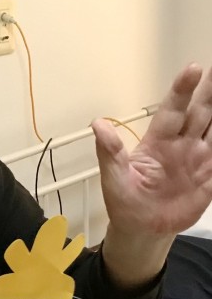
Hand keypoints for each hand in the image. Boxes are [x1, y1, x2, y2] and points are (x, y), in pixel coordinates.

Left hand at [92, 63, 211, 236]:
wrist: (142, 230)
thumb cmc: (125, 203)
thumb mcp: (114, 179)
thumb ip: (110, 152)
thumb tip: (97, 124)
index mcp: (158, 142)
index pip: (173, 110)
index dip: (182, 91)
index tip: (194, 69)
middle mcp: (182, 145)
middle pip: (202, 111)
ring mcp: (198, 159)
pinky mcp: (210, 176)